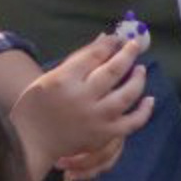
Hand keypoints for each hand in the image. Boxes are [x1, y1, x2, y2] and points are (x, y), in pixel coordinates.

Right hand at [13, 33, 153, 174]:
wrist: (31, 142)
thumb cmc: (37, 106)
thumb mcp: (50, 78)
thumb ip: (77, 61)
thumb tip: (105, 39)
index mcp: (64, 79)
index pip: (94, 55)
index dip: (109, 44)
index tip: (118, 38)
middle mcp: (82, 97)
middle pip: (112, 71)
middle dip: (127, 54)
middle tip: (134, 46)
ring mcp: (96, 117)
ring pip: (127, 94)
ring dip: (138, 79)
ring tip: (141, 69)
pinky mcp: (104, 134)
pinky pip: (132, 122)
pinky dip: (144, 111)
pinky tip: (150, 99)